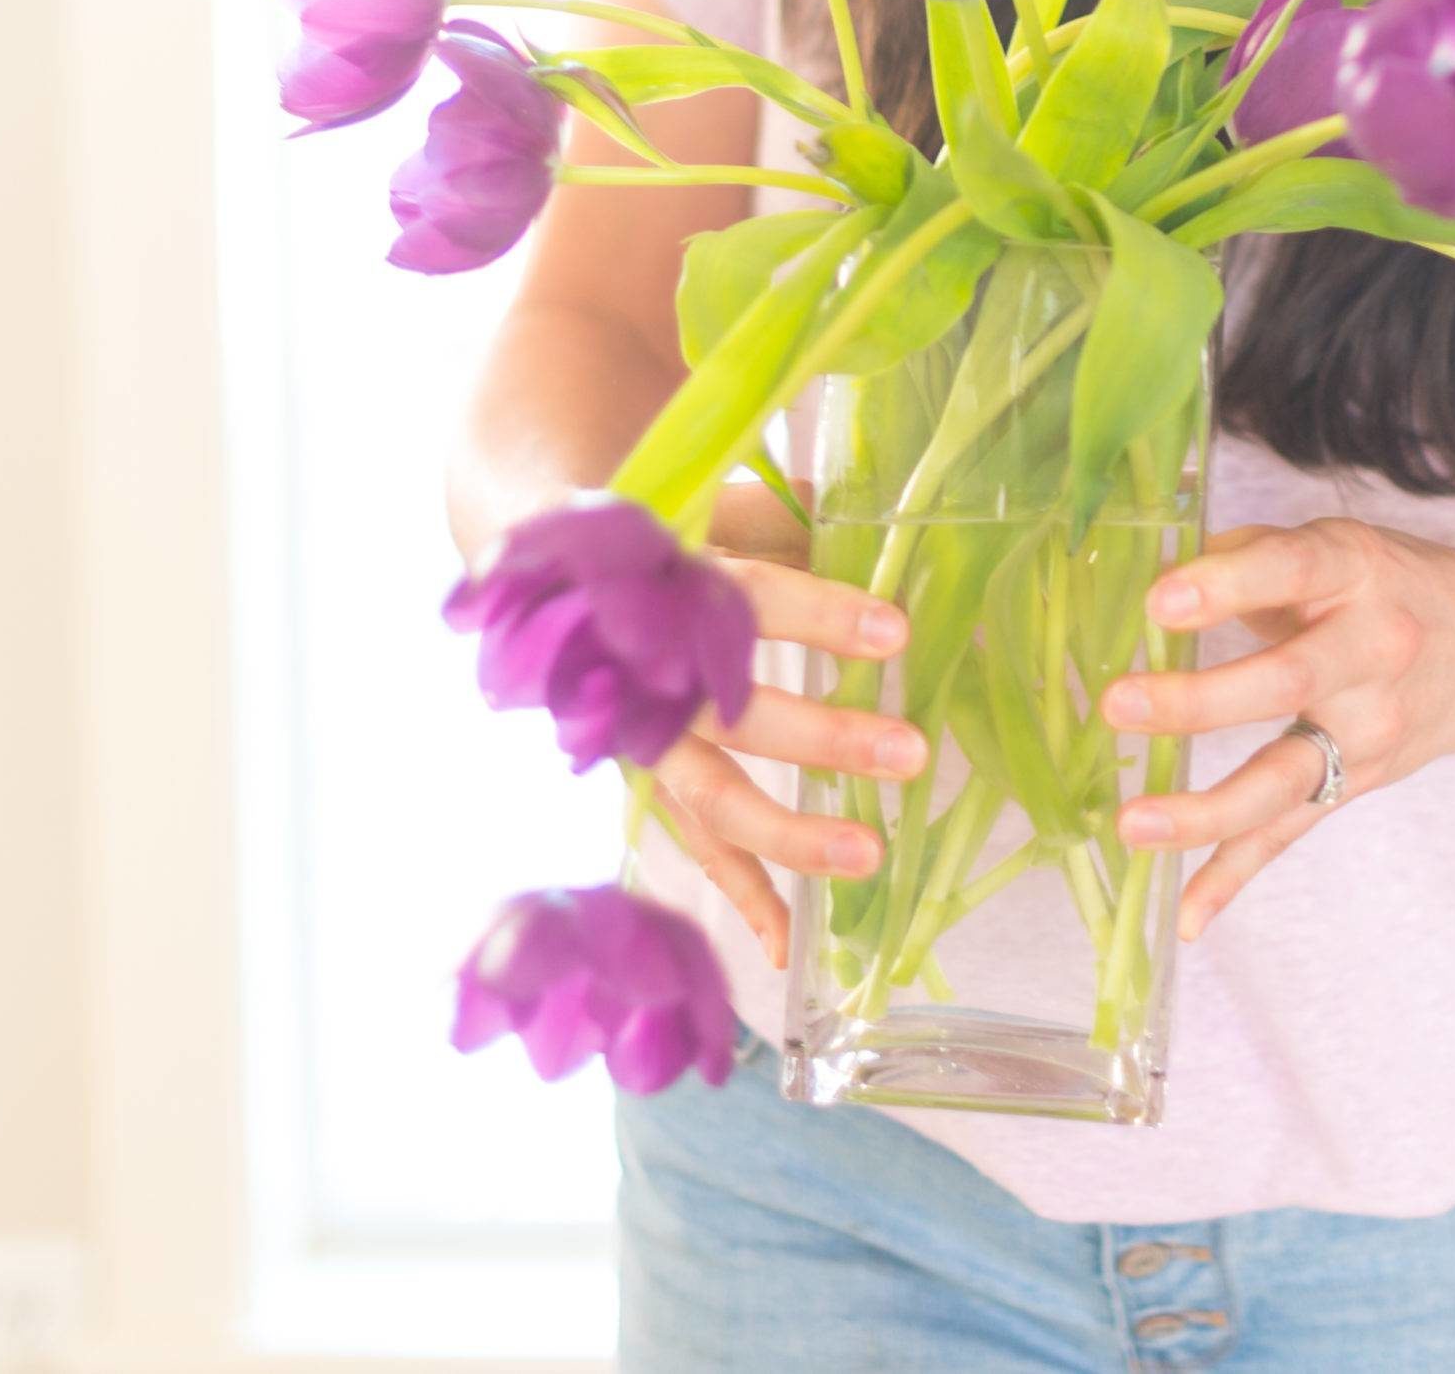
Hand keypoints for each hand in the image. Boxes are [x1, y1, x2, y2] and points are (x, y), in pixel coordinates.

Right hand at [648, 480, 930, 968]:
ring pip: (712, 799)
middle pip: (736, 715)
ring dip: (790, 836)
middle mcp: (651, 673)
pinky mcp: (647, 784)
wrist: (545, 576)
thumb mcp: (722, 509)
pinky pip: (696, 846)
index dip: (819, 618)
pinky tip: (783, 946)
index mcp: (674, 586)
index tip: (896, 633)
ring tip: (869, 855)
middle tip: (910, 753)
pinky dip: (741, 896)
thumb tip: (899, 531)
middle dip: (823, 740)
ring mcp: (643, 740)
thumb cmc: (666, 539)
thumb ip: (798, 523)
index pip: (749, 601)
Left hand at [1097, 515, 1454, 941]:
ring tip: (1133, 823)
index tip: (1159, 601)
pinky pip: (1290, 833)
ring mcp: (1368, 728)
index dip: (1227, 584)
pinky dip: (1235, 875)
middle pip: (1286, 682)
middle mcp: (1370, 651)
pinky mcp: (1357, 783)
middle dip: (1199, 700)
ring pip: (1285, 777)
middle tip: (1118, 705)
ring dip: (1206, 810)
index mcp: (1354, 571)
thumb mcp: (1333, 545)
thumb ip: (1245, 554)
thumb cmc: (1384, 586)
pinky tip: (1188, 917)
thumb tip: (1146, 568)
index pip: (1292, 570)